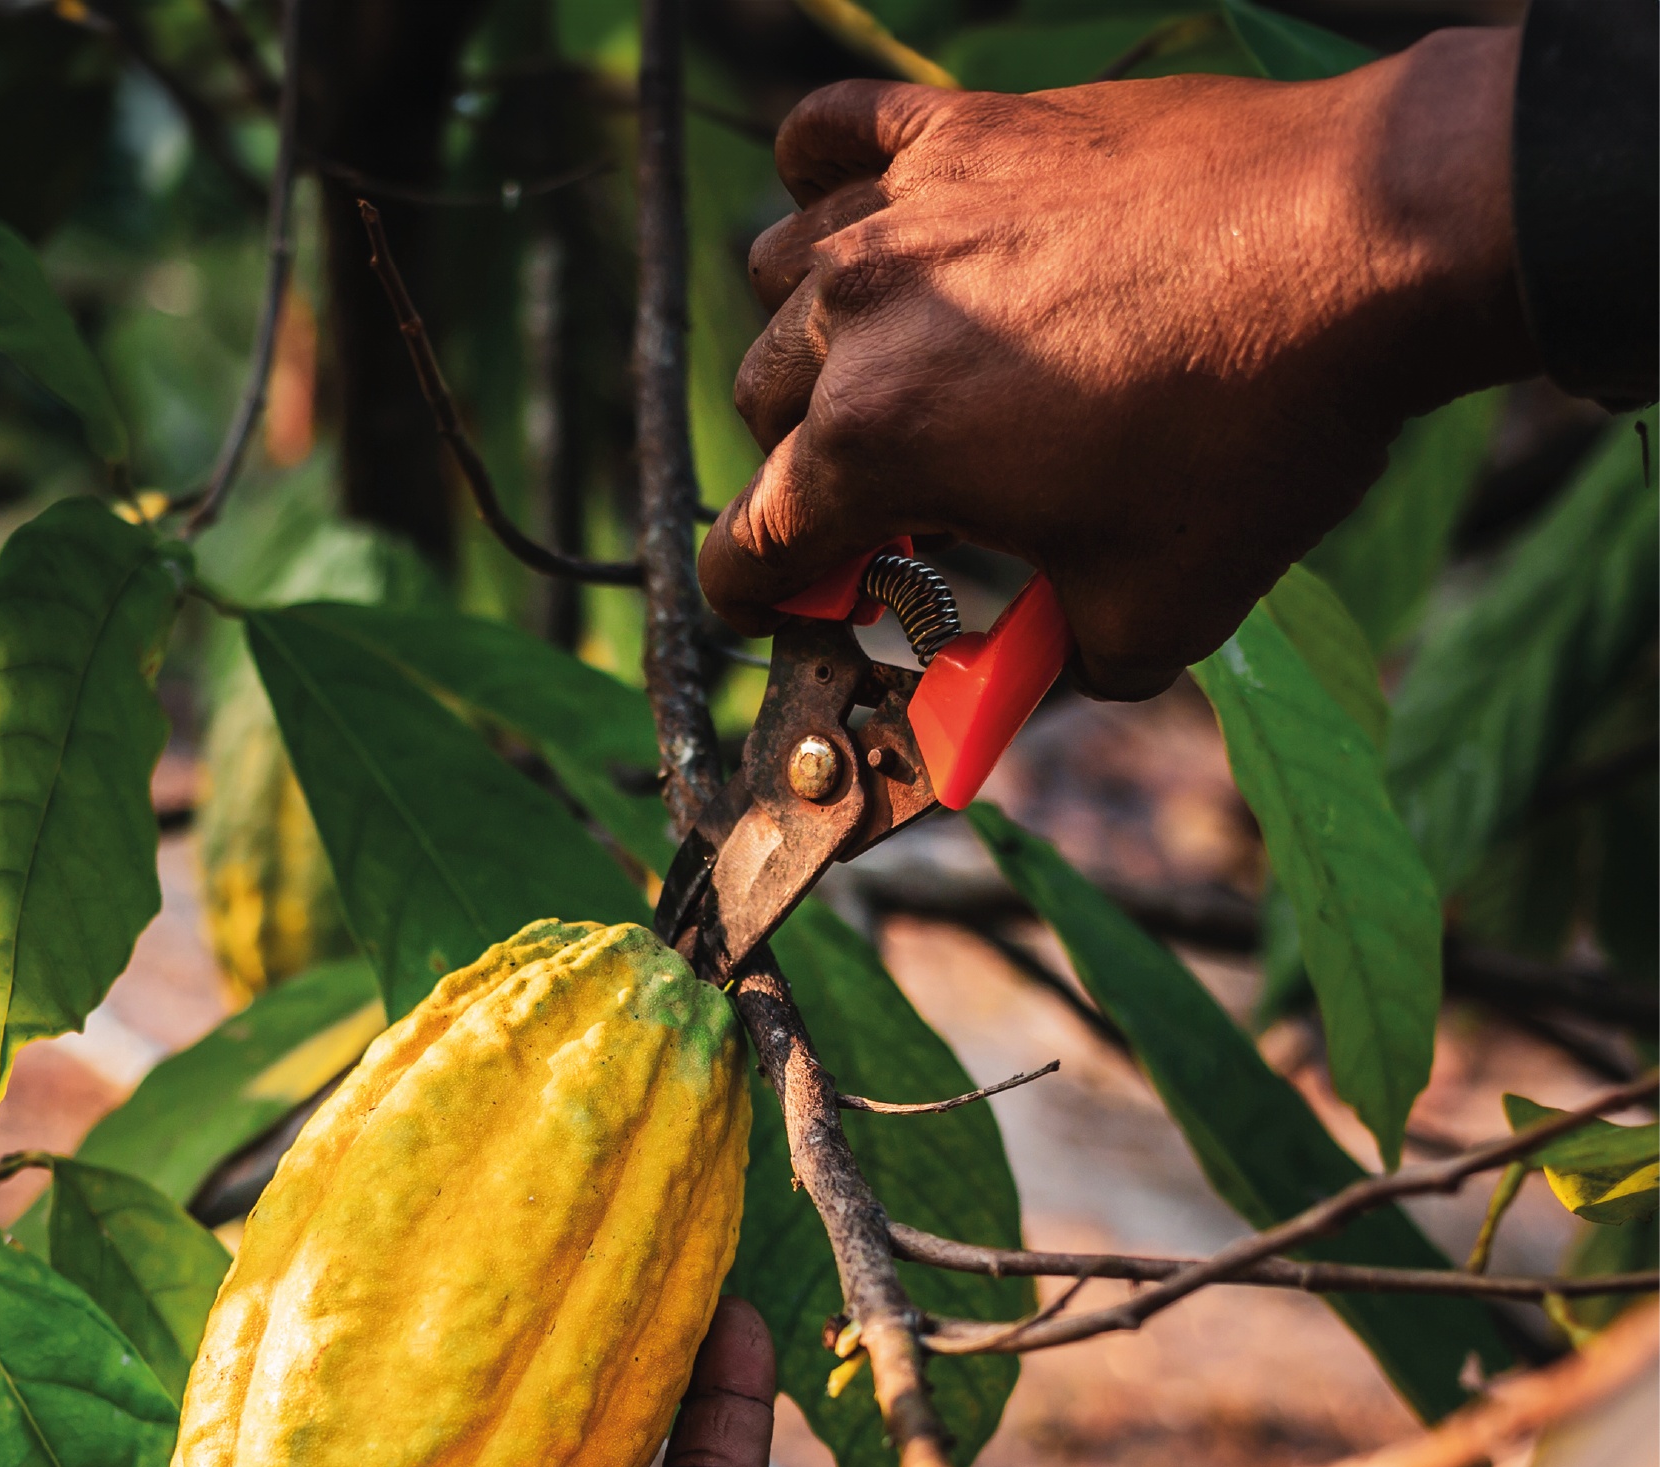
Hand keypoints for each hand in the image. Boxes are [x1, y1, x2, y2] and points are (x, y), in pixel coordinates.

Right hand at [697, 31, 1535, 698]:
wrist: (1369, 244)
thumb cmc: (1256, 434)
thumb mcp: (1149, 616)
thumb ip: (1044, 671)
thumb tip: (1009, 688)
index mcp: (878, 443)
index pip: (748, 543)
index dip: (760, 599)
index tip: (792, 609)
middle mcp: (860, 317)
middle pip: (761, 413)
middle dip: (806, 475)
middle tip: (892, 511)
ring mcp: (907, 206)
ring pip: (777, 280)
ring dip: (808, 342)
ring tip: (887, 371)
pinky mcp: (968, 127)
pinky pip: (830, 132)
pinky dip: (819, 176)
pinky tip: (861, 215)